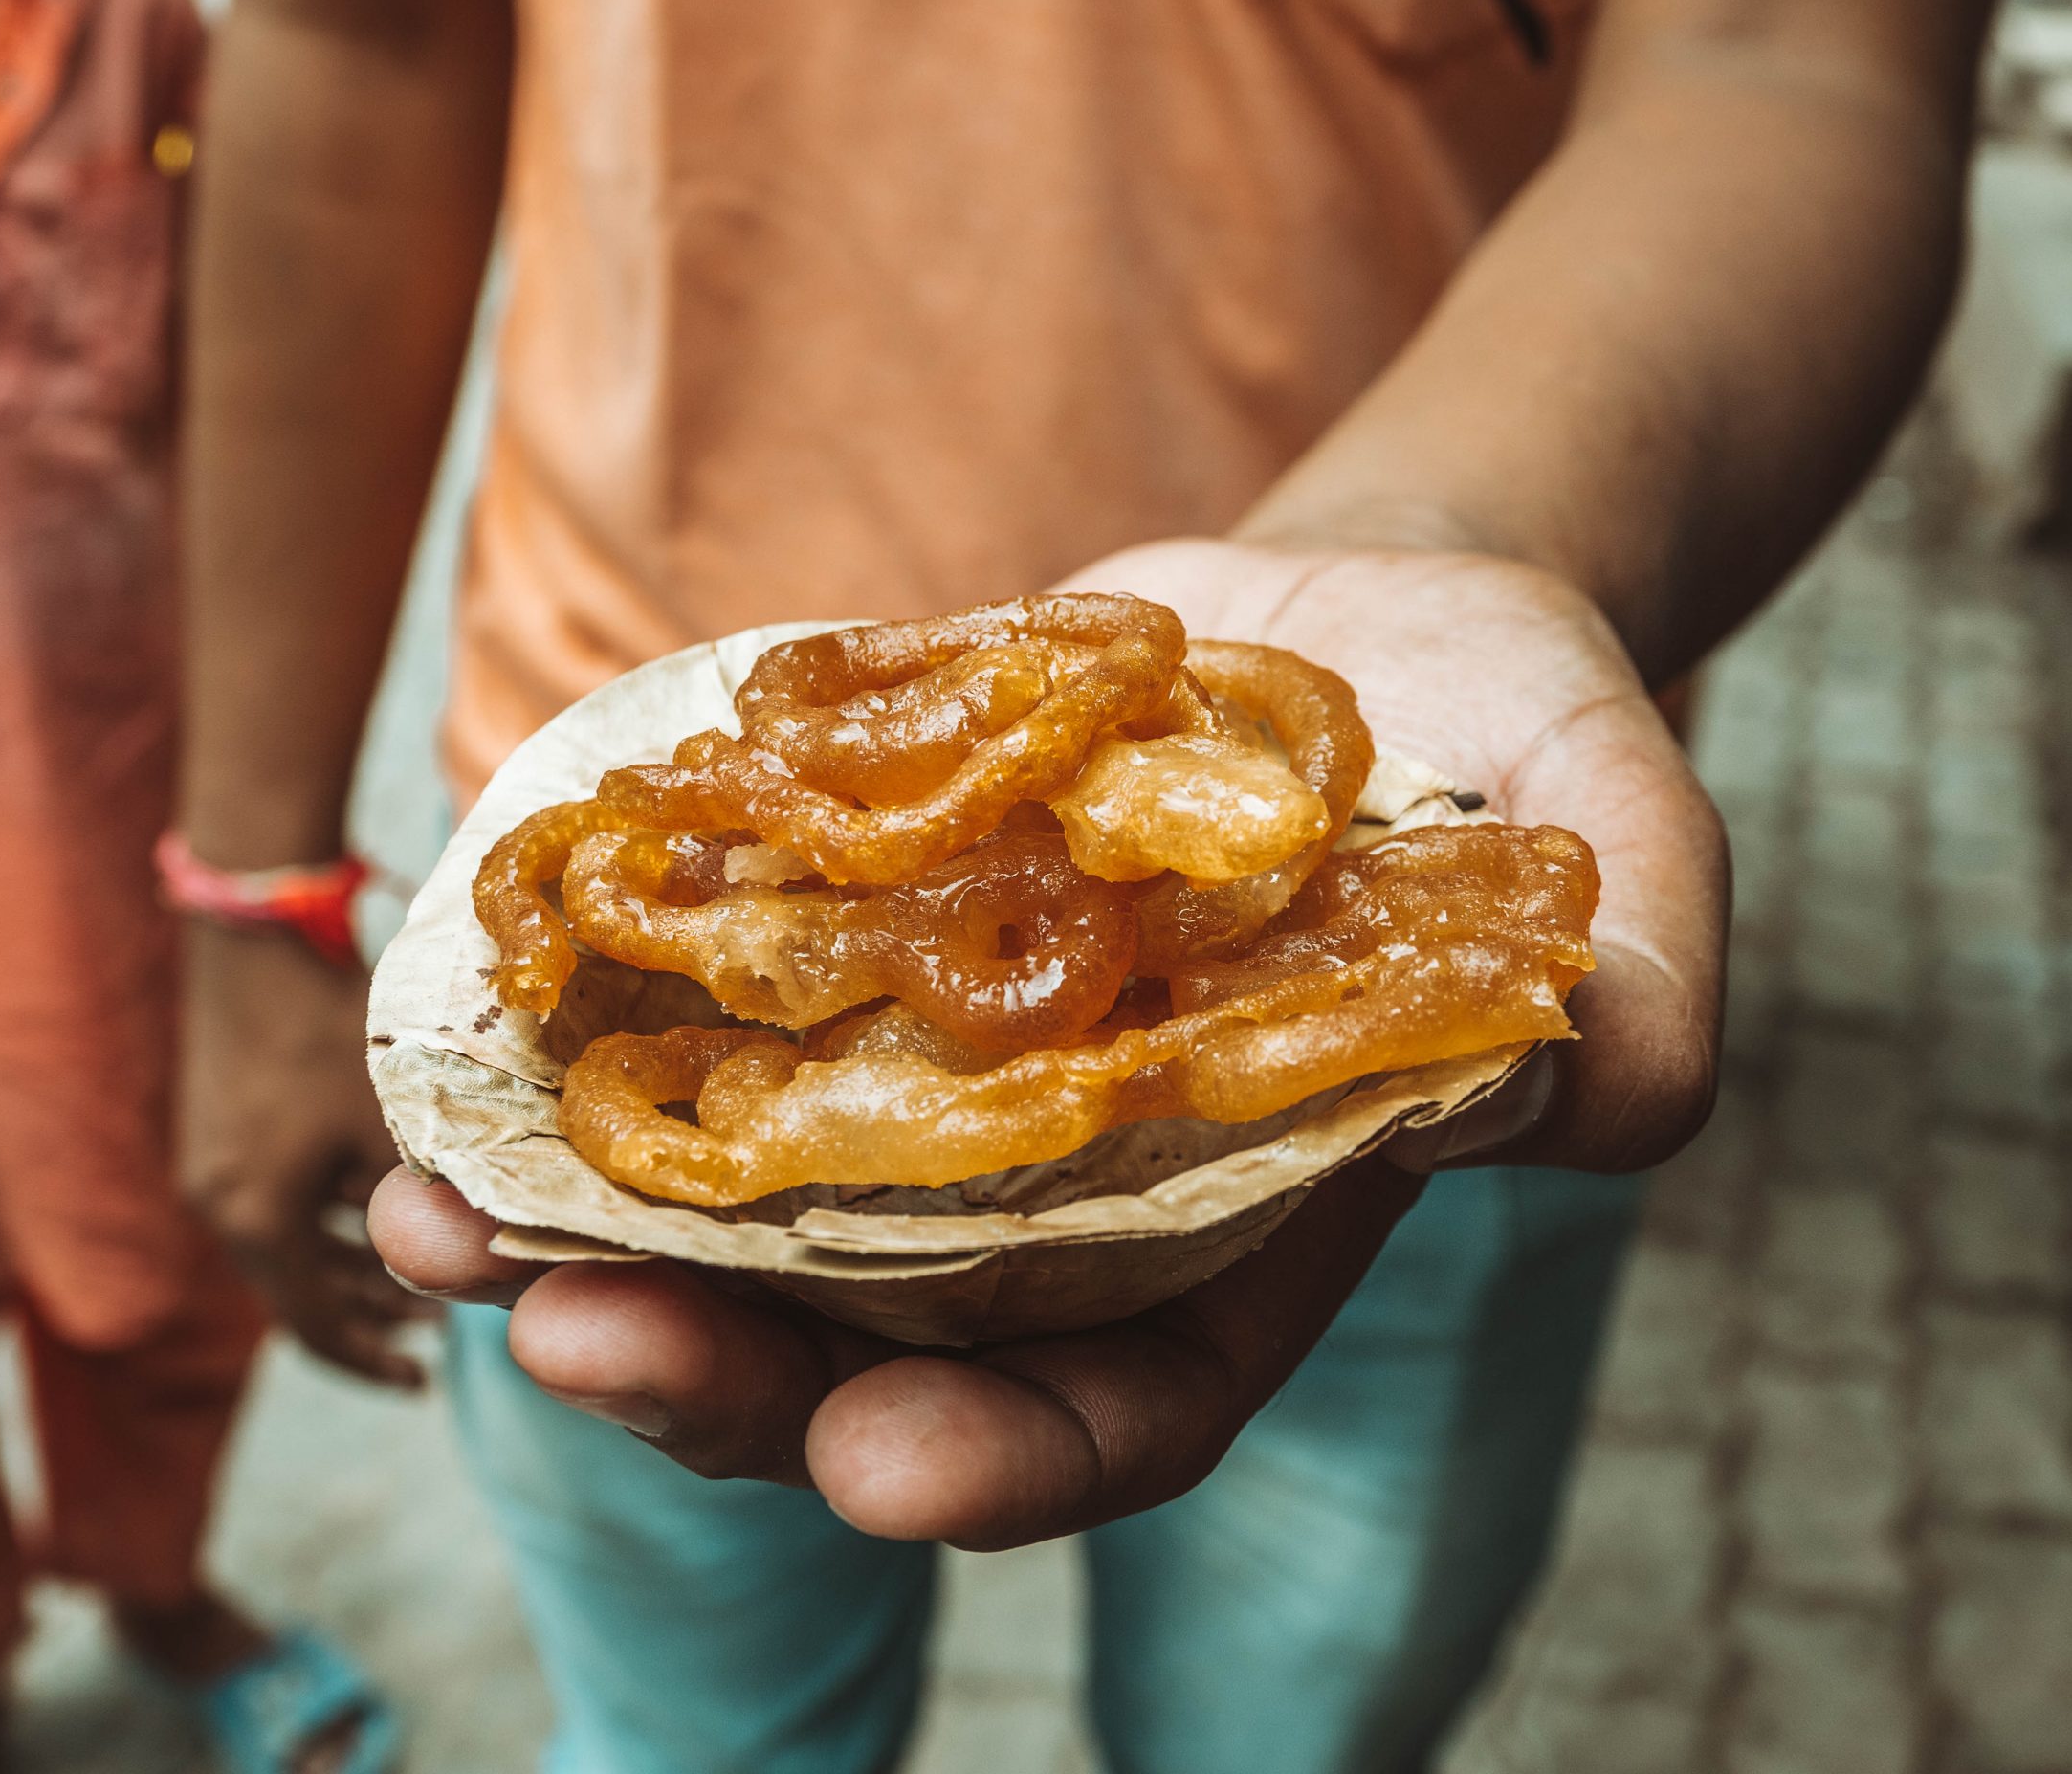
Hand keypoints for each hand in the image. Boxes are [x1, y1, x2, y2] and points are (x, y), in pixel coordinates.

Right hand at [180, 921, 430, 1385]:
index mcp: (256, 1219)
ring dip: (348, 1269)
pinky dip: (325, 1222)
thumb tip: (482, 1247)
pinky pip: (276, 1205)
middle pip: (298, 1292)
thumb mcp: (388, 1120)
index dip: (371, 1359)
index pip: (314, 1326)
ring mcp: (214, 1165)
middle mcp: (221, 1204)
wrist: (252, 933)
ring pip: (288, 1248)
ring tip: (411, 1284)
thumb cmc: (327, 1027)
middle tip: (429, 1333)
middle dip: (366, 1317)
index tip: (421, 1383)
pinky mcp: (220, 1127)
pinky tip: (372, 1204)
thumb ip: (423, 1193)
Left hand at [368, 540, 1726, 1541]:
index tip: (871, 1466)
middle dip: (718, 1367)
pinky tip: (466, 1012)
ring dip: (576, 1225)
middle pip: (872, 1333)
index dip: (998, 1455)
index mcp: (1240, 1220)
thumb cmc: (1526, 744)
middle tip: (567, 1335)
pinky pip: (704, 1005)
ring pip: (742, 1200)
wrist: (1381, 605)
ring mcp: (942, 1055)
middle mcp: (1064, 1174)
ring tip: (432, 1211)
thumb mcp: (1627, 851)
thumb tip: (1597, 1089)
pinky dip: (582, 1025)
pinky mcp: (861, 919)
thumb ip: (1639, 993)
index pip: (1116, 1398)